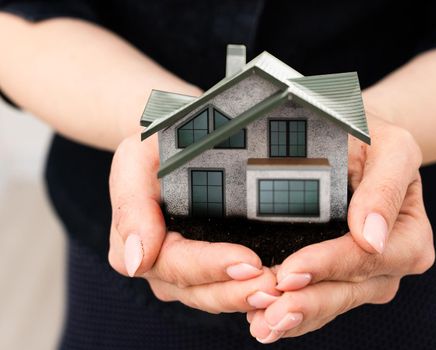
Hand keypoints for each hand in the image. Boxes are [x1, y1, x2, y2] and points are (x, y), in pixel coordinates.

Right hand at [108, 134, 280, 312]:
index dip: (213, 267)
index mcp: (135, 244)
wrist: (170, 144)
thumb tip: (137, 262)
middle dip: (236, 291)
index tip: (249, 263)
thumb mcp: (135, 161)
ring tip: (279, 291)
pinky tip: (276, 289)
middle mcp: (158, 267)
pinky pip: (227, 289)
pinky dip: (249, 290)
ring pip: (214, 297)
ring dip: (246, 296)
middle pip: (198, 290)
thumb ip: (132, 207)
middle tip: (273, 287)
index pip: (177, 265)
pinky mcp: (207, 270)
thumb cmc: (154, 148)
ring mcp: (183, 273)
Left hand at [247, 116, 434, 342]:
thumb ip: (385, 188)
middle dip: (308, 303)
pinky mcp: (338, 276)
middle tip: (269, 314)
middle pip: (348, 290)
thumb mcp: (391, 148)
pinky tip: (264, 318)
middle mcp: (389, 263)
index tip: (291, 272)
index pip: (367, 257)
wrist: (361, 143)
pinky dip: (293, 313)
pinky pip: (319, 300)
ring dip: (296, 317)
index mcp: (409, 236)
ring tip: (261, 324)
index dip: (328, 266)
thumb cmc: (376, 140)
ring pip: (331, 303)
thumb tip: (372, 235)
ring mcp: (364, 275)